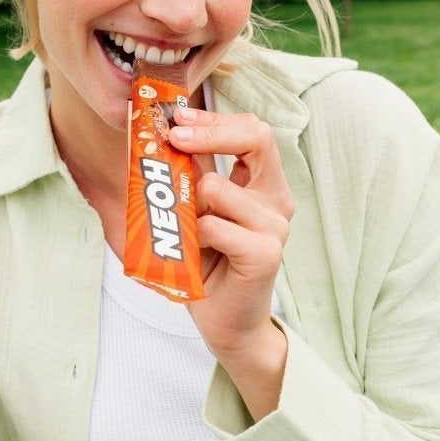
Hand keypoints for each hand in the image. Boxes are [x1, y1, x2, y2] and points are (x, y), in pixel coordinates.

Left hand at [165, 106, 293, 359]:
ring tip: (188, 231)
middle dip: (208, 134)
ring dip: (190, 206)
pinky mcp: (266, 254)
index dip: (215, 120)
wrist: (225, 321)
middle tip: (174, 138)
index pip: (253, 130)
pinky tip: (199, 254)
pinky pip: (214, 226)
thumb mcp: (198, 210)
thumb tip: (163, 133)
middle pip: (256, 138)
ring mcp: (274, 226)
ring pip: (218, 188)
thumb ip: (193, 175)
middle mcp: (276, 200)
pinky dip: (195, 236)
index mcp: (264, 185)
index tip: (179, 119)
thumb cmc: (210, 264)